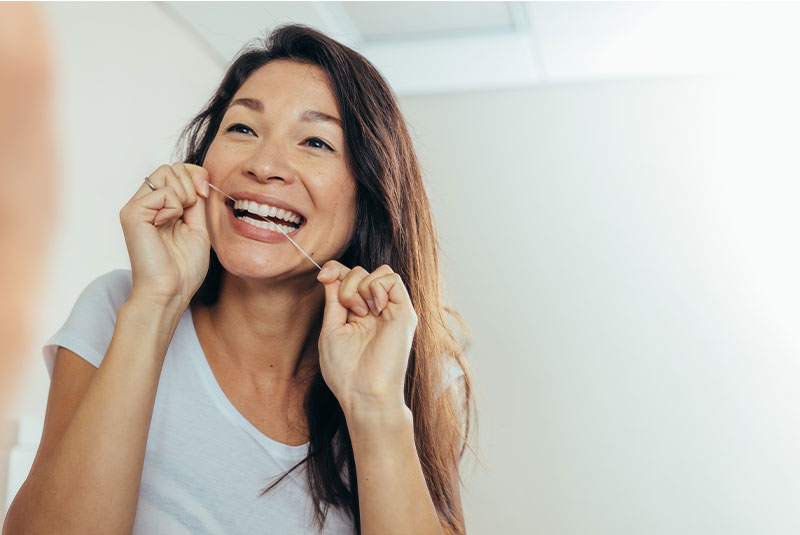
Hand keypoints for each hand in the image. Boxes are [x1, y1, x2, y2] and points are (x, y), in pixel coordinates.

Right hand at [119, 163, 209, 308]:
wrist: (171, 291)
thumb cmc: (183, 268)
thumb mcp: (198, 227)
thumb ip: (196, 201)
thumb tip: (199, 177)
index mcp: (160, 207)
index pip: (177, 170)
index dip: (195, 175)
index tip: (204, 194)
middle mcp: (145, 204)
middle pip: (171, 167)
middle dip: (191, 184)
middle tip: (191, 211)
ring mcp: (136, 207)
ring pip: (165, 172)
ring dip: (184, 195)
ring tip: (178, 219)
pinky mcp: (132, 214)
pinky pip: (162, 192)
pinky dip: (174, 207)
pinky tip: (166, 225)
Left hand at [316, 261, 417, 415]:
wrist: (364, 393)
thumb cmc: (345, 370)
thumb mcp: (331, 329)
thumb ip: (333, 299)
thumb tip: (331, 273)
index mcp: (358, 313)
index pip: (349, 277)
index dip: (335, 270)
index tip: (323, 277)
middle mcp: (376, 309)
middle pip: (361, 271)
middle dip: (346, 283)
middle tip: (349, 311)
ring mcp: (391, 310)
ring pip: (379, 271)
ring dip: (361, 286)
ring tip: (361, 313)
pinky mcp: (404, 312)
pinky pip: (392, 278)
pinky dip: (377, 286)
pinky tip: (374, 308)